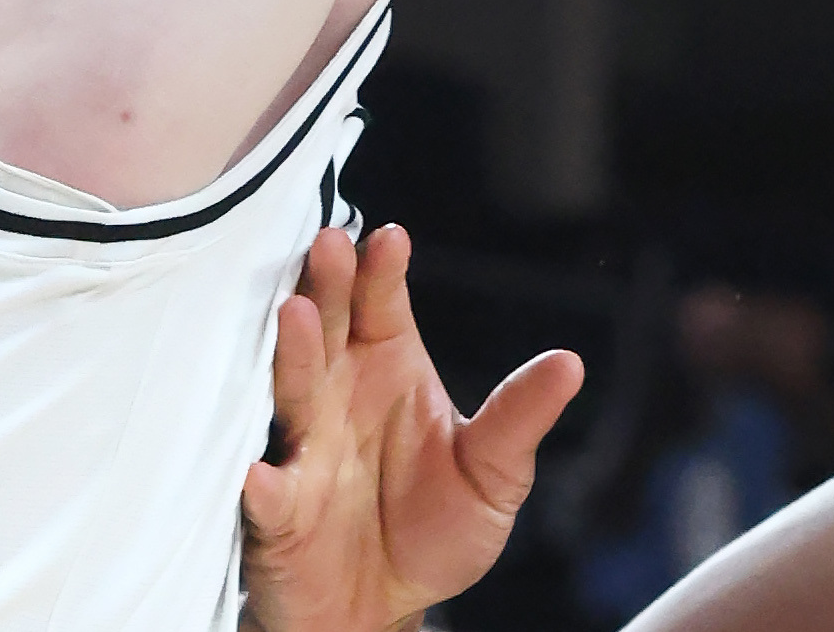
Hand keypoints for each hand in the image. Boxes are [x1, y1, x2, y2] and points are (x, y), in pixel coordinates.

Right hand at [241, 224, 587, 631]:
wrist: (385, 610)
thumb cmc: (435, 529)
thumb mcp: (493, 475)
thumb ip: (518, 419)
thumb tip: (570, 364)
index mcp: (387, 368)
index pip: (381, 306)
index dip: (382, 272)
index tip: (389, 238)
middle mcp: (337, 394)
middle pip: (329, 328)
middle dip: (328, 287)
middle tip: (329, 245)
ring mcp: (303, 447)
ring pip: (293, 390)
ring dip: (291, 354)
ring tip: (294, 316)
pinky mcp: (279, 511)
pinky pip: (269, 493)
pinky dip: (264, 481)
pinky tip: (263, 470)